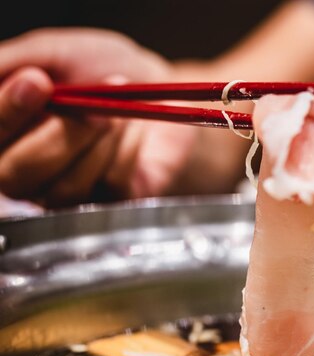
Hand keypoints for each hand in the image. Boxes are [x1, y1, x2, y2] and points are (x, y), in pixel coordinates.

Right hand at [0, 28, 192, 206]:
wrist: (159, 88)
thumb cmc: (102, 68)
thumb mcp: (55, 51)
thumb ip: (14, 61)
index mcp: (6, 134)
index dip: (7, 114)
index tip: (37, 82)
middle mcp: (26, 170)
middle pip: (14, 176)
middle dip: (55, 137)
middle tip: (85, 104)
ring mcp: (65, 194)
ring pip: (64, 187)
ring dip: (96, 139)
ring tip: (114, 110)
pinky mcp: (107, 205)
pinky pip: (107, 185)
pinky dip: (125, 148)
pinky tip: (133, 130)